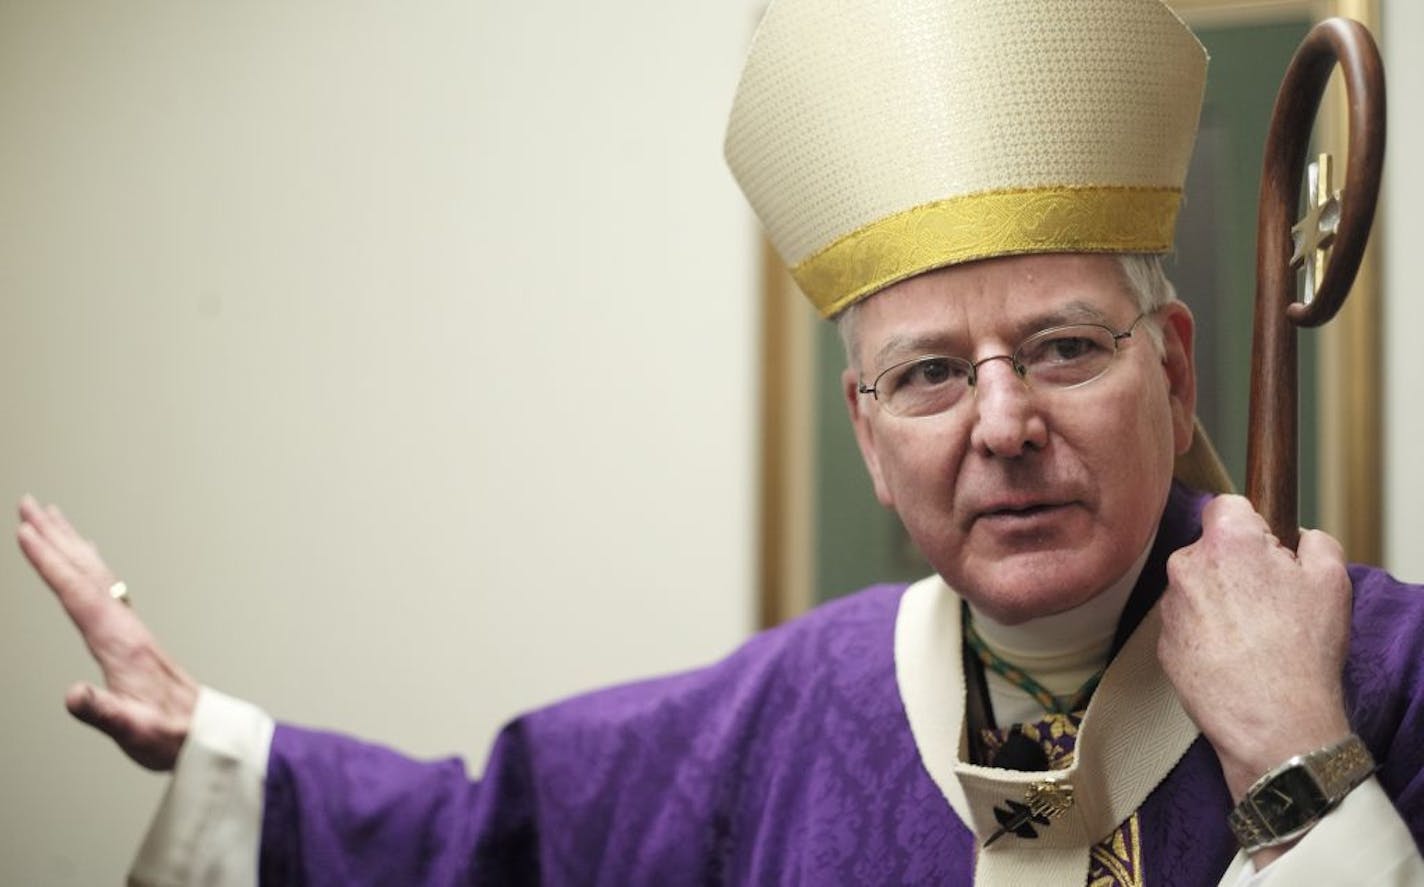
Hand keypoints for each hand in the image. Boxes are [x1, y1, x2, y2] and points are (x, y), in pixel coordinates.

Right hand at [16, 495, 196, 770]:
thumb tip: (73, 695)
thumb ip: (102, 712)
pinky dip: (88, 564)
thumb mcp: (131, 728)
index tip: (24, 531)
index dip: (49, 561)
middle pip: (84, 569)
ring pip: (94, 572)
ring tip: (48, 516)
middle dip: (54, 536)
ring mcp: (129, 626)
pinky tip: (86, 556)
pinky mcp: (130, 633)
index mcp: (119, 641)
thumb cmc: (166, 733)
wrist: (201, 733)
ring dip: (69, 542)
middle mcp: (124, 625)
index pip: (77, 592)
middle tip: (27, 503)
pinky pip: (103, 585)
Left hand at [1159, 495, 1352, 803]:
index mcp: (1226, 541)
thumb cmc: (1302, 651)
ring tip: (1255, 637)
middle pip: (1210, 550)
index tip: (1267, 549)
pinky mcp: (1162, 643)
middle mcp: (1186, 566)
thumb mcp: (1331, 580)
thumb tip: (1297, 537)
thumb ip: (1314, 540)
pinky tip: (1234, 657)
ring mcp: (1170, 606)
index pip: (1227, 506)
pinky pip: (1187, 625)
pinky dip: (1206, 634)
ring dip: (1220, 602)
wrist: (1273, 721)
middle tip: (1270, 601)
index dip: (1252, 525)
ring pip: (1197, 589)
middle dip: (1236, 567)